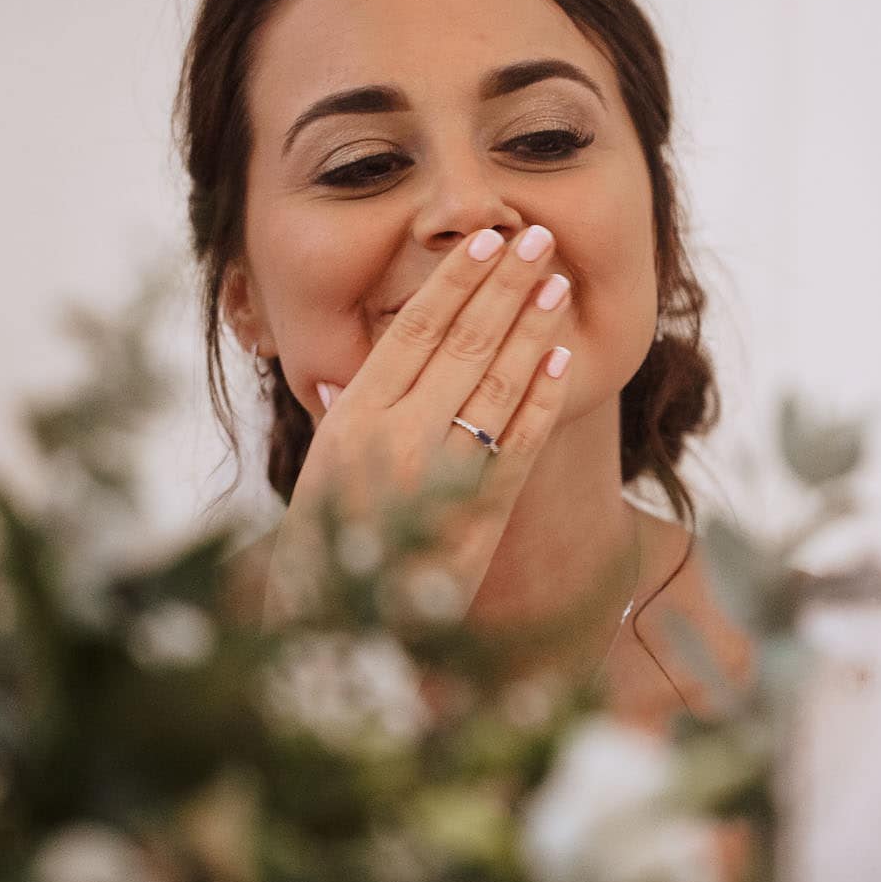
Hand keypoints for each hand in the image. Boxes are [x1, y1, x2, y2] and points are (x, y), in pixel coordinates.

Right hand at [269, 225, 575, 621]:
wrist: (340, 642)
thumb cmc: (329, 554)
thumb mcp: (317, 479)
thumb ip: (341, 425)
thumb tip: (344, 375)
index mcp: (351, 420)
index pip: (412, 331)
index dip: (455, 281)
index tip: (485, 241)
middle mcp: (394, 439)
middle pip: (462, 343)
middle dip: (505, 286)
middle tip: (538, 239)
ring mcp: (439, 475)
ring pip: (497, 383)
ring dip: (532, 327)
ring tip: (558, 282)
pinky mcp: (479, 514)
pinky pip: (520, 443)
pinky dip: (543, 398)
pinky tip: (562, 359)